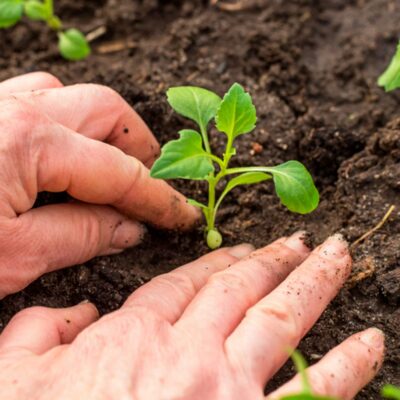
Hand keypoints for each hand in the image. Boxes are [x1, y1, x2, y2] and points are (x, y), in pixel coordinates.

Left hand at [0, 72, 198, 297]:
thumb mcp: (13, 257)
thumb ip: (81, 235)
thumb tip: (130, 228)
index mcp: (27, 140)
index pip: (119, 172)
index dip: (159, 199)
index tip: (184, 216)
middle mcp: (14, 108)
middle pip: (106, 111)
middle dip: (139, 149)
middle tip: (150, 189)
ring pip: (70, 97)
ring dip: (101, 133)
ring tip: (110, 174)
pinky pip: (37, 102)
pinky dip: (65, 126)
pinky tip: (63, 161)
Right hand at [0, 233, 383, 398]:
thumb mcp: (17, 376)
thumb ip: (41, 328)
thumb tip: (76, 311)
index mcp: (138, 336)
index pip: (188, 282)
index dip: (220, 261)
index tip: (245, 248)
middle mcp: (191, 355)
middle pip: (244, 289)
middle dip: (280, 259)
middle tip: (309, 239)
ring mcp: (229, 394)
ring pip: (284, 324)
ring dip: (318, 288)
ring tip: (342, 260)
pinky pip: (313, 394)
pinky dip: (347, 368)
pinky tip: (373, 344)